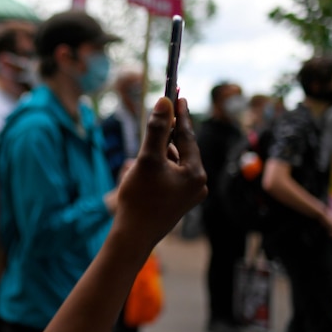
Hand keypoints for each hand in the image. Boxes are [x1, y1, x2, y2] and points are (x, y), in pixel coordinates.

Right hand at [112, 97, 207, 247]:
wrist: (133, 236)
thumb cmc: (140, 199)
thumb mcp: (148, 159)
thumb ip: (157, 129)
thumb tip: (164, 102)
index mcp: (196, 173)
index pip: (188, 136)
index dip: (181, 115)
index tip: (178, 95)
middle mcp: (198, 184)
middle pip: (181, 150)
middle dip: (164, 139)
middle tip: (158, 120)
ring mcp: (189, 195)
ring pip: (173, 164)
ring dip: (157, 156)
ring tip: (139, 163)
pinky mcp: (178, 202)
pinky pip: (169, 177)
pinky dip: (157, 170)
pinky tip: (141, 175)